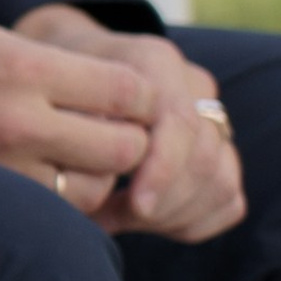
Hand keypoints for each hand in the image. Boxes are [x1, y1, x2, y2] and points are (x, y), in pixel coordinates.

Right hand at [0, 17, 155, 208]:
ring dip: (102, 174)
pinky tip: (53, 177)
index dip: (145, 96)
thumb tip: (121, 95)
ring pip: (99, 188)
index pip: (126, 91)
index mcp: (22, 66)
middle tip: (118, 130)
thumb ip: (55, 66)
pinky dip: (68, 198)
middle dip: (133, 138)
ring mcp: (6, 166)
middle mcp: (20, 120)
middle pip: (125, 146)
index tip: (137, 97)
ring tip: (83, 156)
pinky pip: (59, 210)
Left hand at [14, 5, 245, 241]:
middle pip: (204, 159)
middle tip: (113, 218)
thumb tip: (93, 180)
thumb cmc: (56, 79)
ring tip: (120, 219)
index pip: (180, 121)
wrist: (74, 63)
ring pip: (221, 183)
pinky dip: (192, 221)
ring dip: (174, 215)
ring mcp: (213, 119)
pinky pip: (228, 201)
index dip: (162, 170)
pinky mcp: (222, 152)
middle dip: (164, 201)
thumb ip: (78, 120)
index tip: (134, 205)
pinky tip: (147, 222)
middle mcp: (193, 85)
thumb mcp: (52, 85)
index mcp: (155, 59)